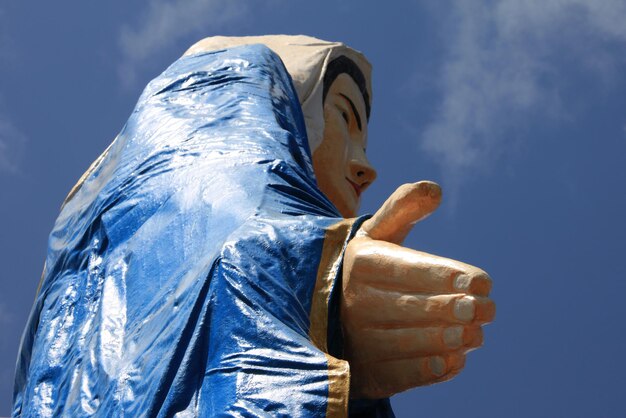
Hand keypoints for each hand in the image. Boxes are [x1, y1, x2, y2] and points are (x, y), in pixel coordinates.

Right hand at [342, 181, 494, 398]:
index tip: (482, 282)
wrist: (330, 308)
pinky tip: (456, 361)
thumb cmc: (369, 266)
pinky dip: (428, 370)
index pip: (406, 269)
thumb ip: (403, 208)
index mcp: (362, 263)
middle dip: (453, 309)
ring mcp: (358, 338)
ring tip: (476, 335)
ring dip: (446, 341)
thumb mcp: (378, 232)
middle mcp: (355, 301)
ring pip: (406, 343)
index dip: (445, 275)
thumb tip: (436, 190)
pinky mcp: (366, 370)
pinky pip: (398, 374)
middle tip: (487, 310)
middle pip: (410, 308)